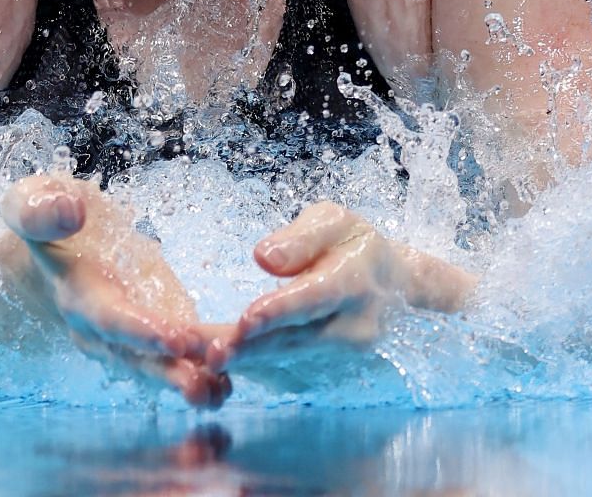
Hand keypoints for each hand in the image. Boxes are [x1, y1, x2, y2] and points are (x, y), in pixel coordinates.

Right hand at [0, 172, 232, 407]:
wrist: (55, 237)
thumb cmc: (46, 214)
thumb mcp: (31, 201)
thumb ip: (40, 209)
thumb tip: (69, 214)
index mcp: (75, 293)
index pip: (107, 318)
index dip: (139, 331)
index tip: (175, 338)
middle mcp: (100, 326)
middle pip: (135, 357)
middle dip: (169, 370)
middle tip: (203, 382)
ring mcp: (128, 333)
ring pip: (157, 364)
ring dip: (189, 378)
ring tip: (221, 391)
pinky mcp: (152, 328)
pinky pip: (175, 355)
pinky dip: (201, 368)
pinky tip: (227, 382)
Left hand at [207, 201, 477, 372]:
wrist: (397, 286)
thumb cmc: (355, 246)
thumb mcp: (335, 222)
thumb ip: (301, 238)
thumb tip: (264, 257)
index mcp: (355, 281)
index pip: (315, 298)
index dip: (281, 311)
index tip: (246, 319)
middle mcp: (353, 327)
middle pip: (294, 339)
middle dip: (247, 347)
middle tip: (205, 352)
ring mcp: (343, 355)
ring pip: (285, 357)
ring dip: (241, 359)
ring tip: (195, 358)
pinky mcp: (329, 369)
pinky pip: (284, 366)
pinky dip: (249, 363)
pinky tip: (210, 362)